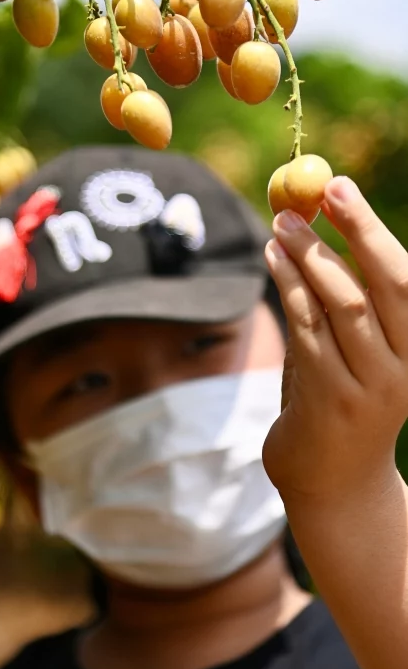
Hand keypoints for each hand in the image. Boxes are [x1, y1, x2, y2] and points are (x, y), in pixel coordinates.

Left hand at [262, 176, 407, 506]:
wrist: (334, 482)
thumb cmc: (342, 398)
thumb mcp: (357, 348)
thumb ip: (348, 295)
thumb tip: (316, 219)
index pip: (407, 280)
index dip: (373, 230)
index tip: (342, 186)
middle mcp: (406, 367)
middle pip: (384, 285)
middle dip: (355, 230)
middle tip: (322, 189)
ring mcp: (371, 387)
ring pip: (342, 304)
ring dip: (310, 255)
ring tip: (283, 222)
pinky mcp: (331, 401)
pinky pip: (309, 331)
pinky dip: (289, 287)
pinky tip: (272, 259)